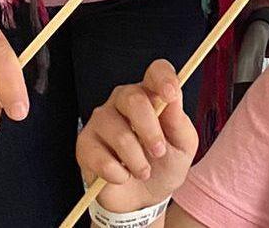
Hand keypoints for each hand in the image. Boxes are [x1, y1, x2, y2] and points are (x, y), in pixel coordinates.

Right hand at [77, 60, 196, 213]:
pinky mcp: (85, 144)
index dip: (163, 78)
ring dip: (137, 161)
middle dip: (150, 130)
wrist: (143, 198)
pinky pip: (102, 158)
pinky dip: (119, 174)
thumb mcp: (183, 146)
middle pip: (133, 99)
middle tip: (159, 151)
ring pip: (119, 134)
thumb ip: (179, 122)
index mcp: (150, 95)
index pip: (156, 71)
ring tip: (143, 171)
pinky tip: (122, 175)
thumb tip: (172, 98)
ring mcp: (101, 120)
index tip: (170, 95)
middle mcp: (123, 101)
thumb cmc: (165, 164)